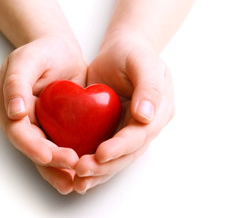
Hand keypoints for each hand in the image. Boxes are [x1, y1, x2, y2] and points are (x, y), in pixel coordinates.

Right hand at [0, 34, 86, 193]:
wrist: (59, 49)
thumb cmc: (41, 52)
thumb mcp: (26, 60)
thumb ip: (16, 83)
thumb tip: (14, 112)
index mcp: (8, 107)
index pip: (18, 132)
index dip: (33, 146)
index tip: (50, 156)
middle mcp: (22, 120)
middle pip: (33, 147)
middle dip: (51, 162)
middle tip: (73, 169)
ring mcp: (40, 124)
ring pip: (46, 152)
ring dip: (59, 169)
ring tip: (75, 183)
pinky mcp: (57, 125)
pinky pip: (62, 144)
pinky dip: (69, 158)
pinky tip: (81, 169)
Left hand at [73, 32, 174, 193]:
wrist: (120, 52)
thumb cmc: (133, 53)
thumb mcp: (144, 62)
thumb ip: (149, 87)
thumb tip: (145, 117)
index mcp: (158, 112)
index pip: (140, 135)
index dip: (121, 147)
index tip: (101, 153)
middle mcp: (145, 126)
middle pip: (127, 153)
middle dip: (105, 165)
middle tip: (81, 171)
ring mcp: (128, 130)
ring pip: (115, 158)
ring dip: (97, 171)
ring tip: (77, 181)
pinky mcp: (111, 130)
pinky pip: (102, 150)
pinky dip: (92, 163)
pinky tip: (75, 173)